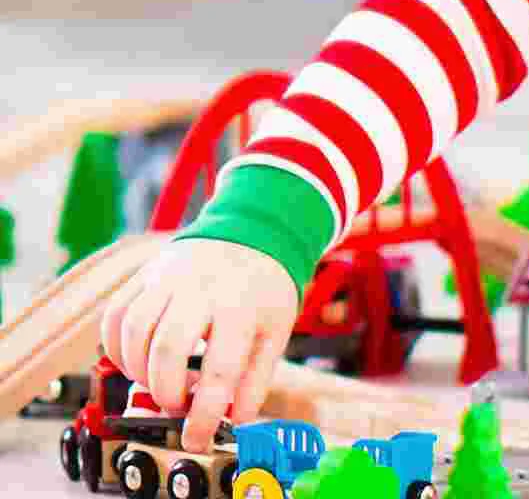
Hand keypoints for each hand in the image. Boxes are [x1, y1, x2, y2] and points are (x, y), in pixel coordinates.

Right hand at [100, 240, 298, 454]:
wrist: (252, 230)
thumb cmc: (263, 285)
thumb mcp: (275, 329)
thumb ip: (255, 378)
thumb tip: (235, 420)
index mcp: (241, 305)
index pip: (220, 370)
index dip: (204, 415)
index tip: (196, 438)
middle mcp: (201, 289)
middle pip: (167, 349)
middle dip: (166, 391)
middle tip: (177, 403)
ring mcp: (168, 278)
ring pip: (133, 331)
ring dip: (138, 370)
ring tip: (158, 380)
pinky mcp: (145, 275)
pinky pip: (114, 316)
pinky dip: (115, 348)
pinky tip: (137, 359)